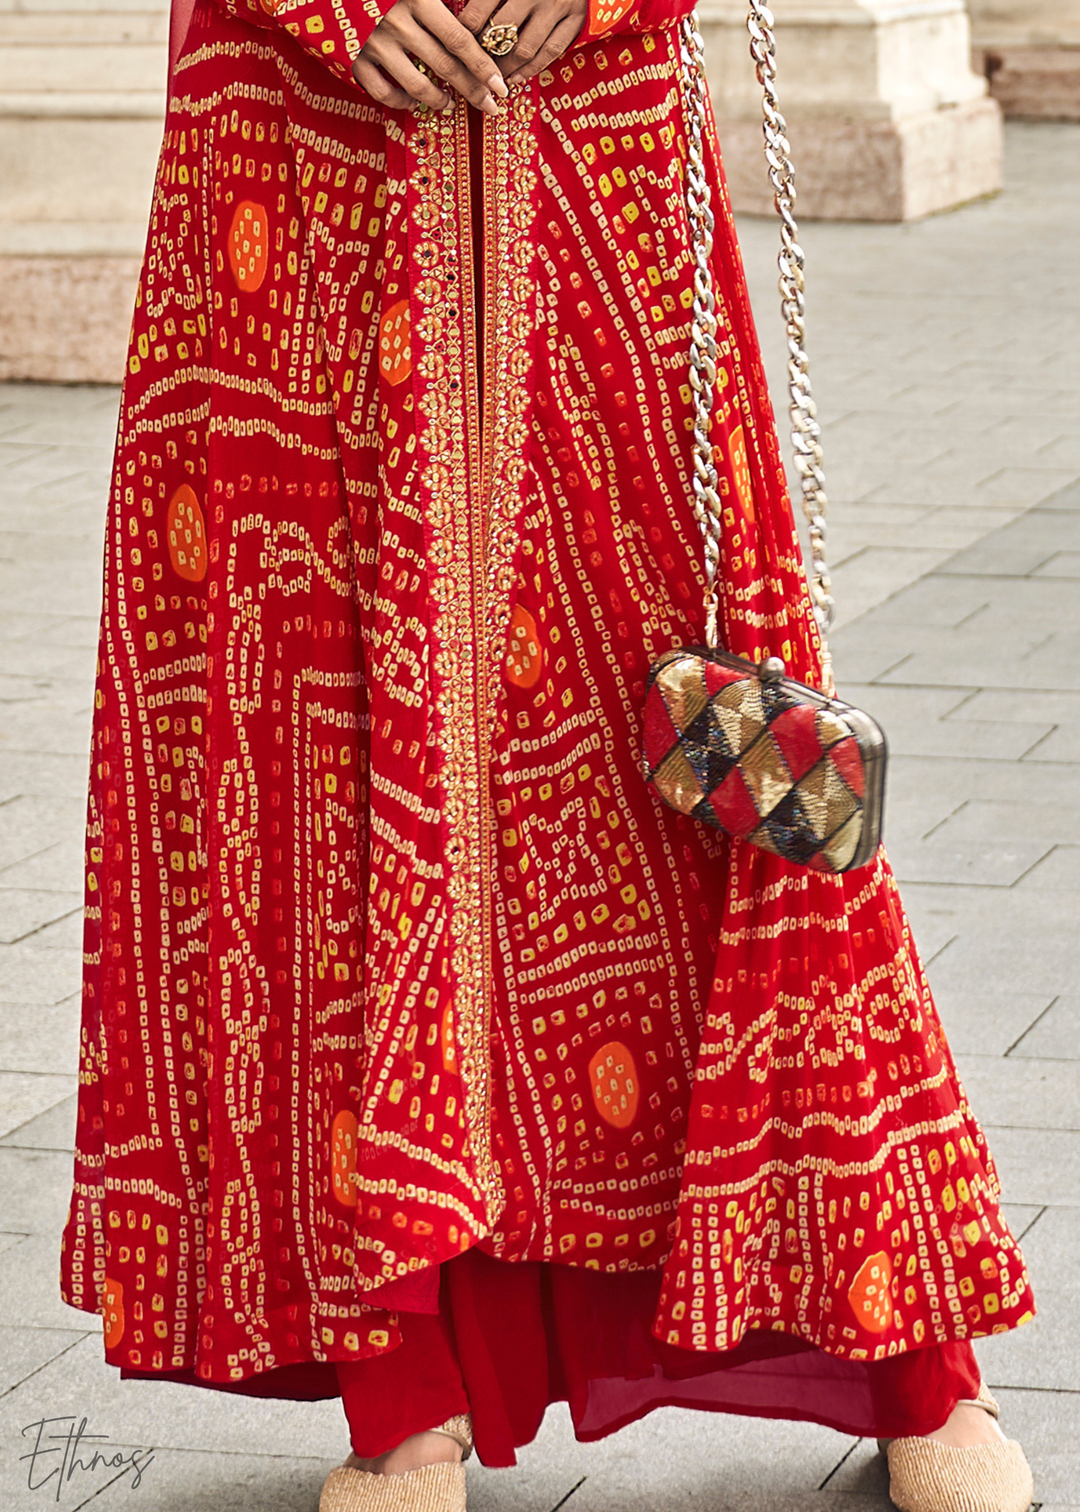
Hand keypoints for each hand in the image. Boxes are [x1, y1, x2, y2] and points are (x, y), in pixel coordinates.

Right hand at [353, 0, 509, 114]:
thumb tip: (479, 5)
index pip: (459, 40)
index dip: (482, 66)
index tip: (500, 86)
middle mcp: (397, 22)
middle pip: (444, 66)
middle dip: (471, 90)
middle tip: (489, 106)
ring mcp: (374, 43)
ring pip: (416, 84)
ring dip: (438, 99)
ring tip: (449, 104)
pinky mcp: (354, 58)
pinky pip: (382, 92)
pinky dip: (400, 101)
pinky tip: (413, 101)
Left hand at [458, 0, 587, 85]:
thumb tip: (461, 10)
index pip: (481, 8)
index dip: (466, 29)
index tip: (456, 39)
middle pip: (503, 32)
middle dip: (484, 54)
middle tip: (471, 65)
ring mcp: (559, 7)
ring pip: (526, 48)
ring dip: (505, 67)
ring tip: (491, 77)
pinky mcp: (577, 20)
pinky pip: (551, 52)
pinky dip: (531, 69)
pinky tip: (515, 78)